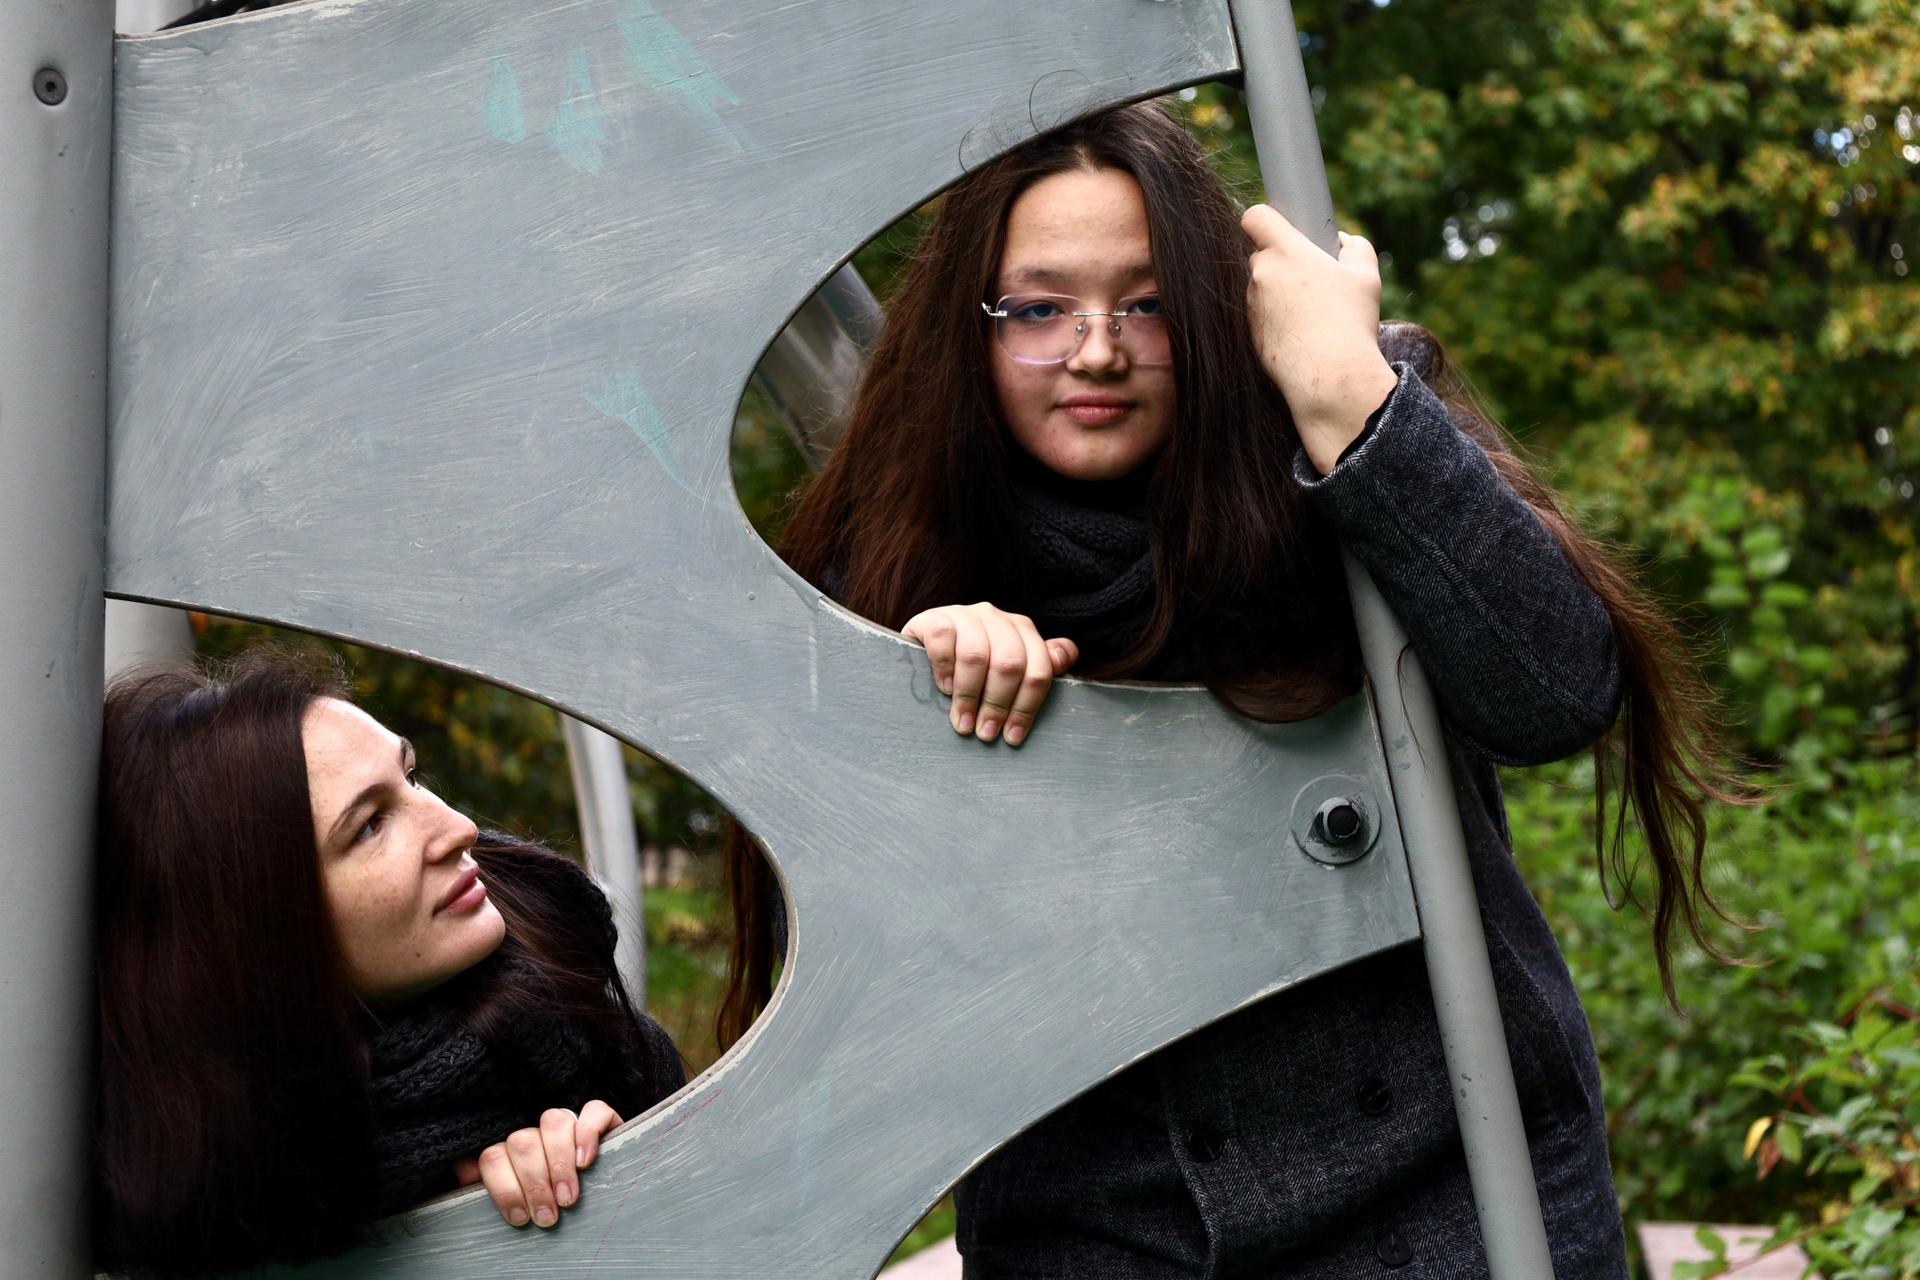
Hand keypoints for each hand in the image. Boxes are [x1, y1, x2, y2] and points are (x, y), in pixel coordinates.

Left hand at [455, 1101, 621, 1227]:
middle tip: (547, 1217)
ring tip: (567, 1198)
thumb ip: (489, 1189)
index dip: (504, 1189)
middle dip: (534, 1184)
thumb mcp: (514, 1201)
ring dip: (559, 1164)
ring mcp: (567, 1121)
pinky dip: (586, 1135)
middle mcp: (535, 1130)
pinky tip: (584, 1162)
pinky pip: (593, 1110)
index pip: (492, 1156)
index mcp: (507, 1150)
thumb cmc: (546, 1203)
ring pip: (553, 1122)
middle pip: (522, 1142)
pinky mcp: (600, 1117)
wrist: (596, 1192)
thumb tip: (469, 1179)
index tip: (520, 1218)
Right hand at [901, 603, 1077, 744]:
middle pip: (1009, 663)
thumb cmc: (971, 670)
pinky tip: (944, 689)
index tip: (1012, 736)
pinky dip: (945, 668)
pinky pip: (943, 639)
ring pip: (976, 655)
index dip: (1027, 707)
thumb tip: (1064, 658)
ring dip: (969, 696)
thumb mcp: (1008, 670)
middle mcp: (996, 617)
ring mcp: (965, 615)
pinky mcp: (934, 618)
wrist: (922, 651)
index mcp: (1022, 629)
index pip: (1038, 669)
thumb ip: (1039, 665)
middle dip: (998, 704)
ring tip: (963, 723)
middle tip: (986, 734)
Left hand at [1241, 204, 1399, 474]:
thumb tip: (1342, 243)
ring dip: (1280, 292)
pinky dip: (1277, 319)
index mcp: (1285, 252)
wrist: (1329, 378)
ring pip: (1262, 287)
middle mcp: (1261, 276)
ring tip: (1313, 312)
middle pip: (1261, 255)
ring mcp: (1252, 306)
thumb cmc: (1349, 322)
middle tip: (1313, 278)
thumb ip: (1354, 247)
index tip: (1280, 228)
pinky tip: (1303, 334)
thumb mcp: (1366, 276)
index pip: (1255, 217)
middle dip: (1283, 261)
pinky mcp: (1250, 334)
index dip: (1265, 219)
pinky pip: (1261, 316)